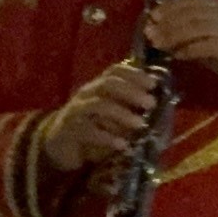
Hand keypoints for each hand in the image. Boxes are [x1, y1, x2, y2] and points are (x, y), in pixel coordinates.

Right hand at [40, 64, 163, 173]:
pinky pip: (89, 131)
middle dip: (131, 92)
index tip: (153, 84)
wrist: (60, 143)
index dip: (134, 74)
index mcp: (98, 86)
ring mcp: (76, 111)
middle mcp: (86, 94)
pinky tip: (123, 145)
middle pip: (108, 84)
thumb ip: (130, 108)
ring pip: (99, 105)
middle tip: (150, 103)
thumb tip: (158, 106)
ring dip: (122, 114)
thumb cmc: (92, 126)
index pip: (115, 71)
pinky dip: (108, 137)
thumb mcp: (112, 114)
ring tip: (140, 125)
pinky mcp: (70, 129)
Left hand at [148, 0, 217, 113]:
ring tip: (158, 44)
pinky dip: (187, 50)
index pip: (193, 0)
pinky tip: (176, 57)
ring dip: (173, 35)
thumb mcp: (210, 41)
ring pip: (195, 27)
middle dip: (168, 21)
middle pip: (192, 13)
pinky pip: (204, 46)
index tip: (153, 15)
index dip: (171, 6)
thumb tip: (160, 30)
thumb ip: (190, 34)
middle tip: (150, 32)